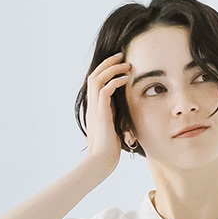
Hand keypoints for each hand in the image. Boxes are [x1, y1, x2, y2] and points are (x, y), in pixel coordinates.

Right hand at [84, 51, 131, 168]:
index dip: (105, 70)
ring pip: (97, 79)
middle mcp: (92, 106)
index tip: (119, 64)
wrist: (101, 162)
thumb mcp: (113, 129)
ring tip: (126, 64)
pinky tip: (126, 79)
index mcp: (94, 109)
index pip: (96, 82)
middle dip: (107, 63)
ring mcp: (94, 109)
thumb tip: (124, 112)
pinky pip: (105, 90)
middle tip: (121, 56)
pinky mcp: (100, 114)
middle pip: (94, 75)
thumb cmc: (109, 151)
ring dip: (111, 69)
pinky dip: (115, 81)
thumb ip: (115, 117)